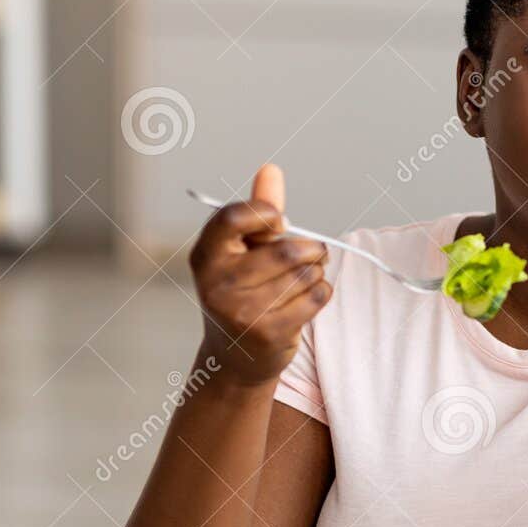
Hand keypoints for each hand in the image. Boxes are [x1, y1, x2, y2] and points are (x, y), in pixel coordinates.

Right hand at [190, 164, 331, 386]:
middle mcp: (217, 284)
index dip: (265, 212)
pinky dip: (322, 291)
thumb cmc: (242, 291)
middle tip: (313, 252)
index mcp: (205, 256)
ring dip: (316, 271)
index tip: (279, 222)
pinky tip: (307, 298)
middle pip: (286, 249)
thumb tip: (271, 169)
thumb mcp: (242, 251)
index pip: (234, 217)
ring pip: (306, 273)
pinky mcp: (269, 333)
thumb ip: (257, 213)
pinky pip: (317, 296)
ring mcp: (241, 312)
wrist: (236, 357)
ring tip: (304, 279)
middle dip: (310, 248)